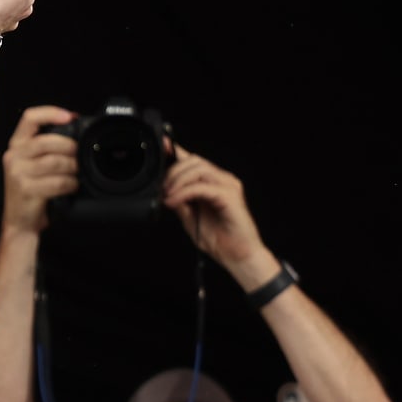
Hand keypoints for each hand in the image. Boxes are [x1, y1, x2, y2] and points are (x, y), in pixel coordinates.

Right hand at [0, 106, 78, 234]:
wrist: (19, 222)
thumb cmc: (32, 191)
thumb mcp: (34, 164)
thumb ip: (48, 148)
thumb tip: (76, 129)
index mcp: (16, 145)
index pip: (30, 118)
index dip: (51, 113)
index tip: (70, 117)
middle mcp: (13, 156)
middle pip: (47, 140)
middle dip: (70, 147)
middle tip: (80, 155)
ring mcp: (17, 173)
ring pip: (55, 162)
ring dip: (73, 168)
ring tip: (77, 173)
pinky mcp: (26, 189)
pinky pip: (57, 181)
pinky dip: (70, 184)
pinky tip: (72, 187)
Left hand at [161, 145, 277, 285]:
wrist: (238, 256)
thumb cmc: (220, 239)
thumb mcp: (190, 218)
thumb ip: (180, 201)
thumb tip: (165, 190)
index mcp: (213, 183)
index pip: (194, 160)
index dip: (177, 150)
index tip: (163, 145)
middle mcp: (222, 180)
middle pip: (194, 161)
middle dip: (173, 172)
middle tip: (163, 190)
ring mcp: (228, 186)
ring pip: (199, 169)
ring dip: (178, 181)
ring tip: (169, 196)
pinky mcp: (230, 196)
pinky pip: (202, 187)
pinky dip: (184, 192)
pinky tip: (175, 201)